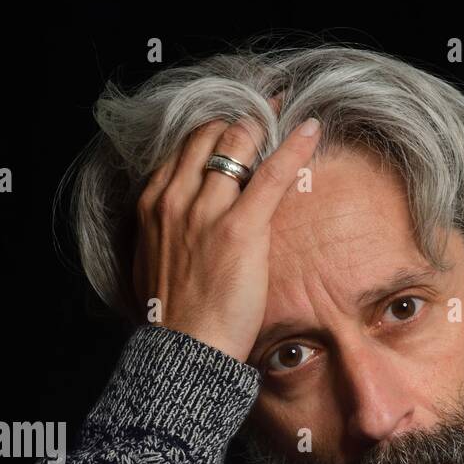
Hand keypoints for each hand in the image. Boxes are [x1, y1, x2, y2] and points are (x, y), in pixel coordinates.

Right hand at [132, 98, 321, 362]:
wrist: (182, 351)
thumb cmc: (175, 318)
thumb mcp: (155, 264)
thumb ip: (168, 236)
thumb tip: (186, 232)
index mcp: (152, 205)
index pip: (185, 150)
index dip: (214, 134)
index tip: (235, 128)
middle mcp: (174, 198)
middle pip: (209, 137)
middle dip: (239, 122)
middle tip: (264, 112)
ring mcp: (206, 211)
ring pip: (237, 144)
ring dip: (262, 127)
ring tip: (283, 116)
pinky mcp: (239, 229)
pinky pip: (270, 174)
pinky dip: (293, 146)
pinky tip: (312, 128)